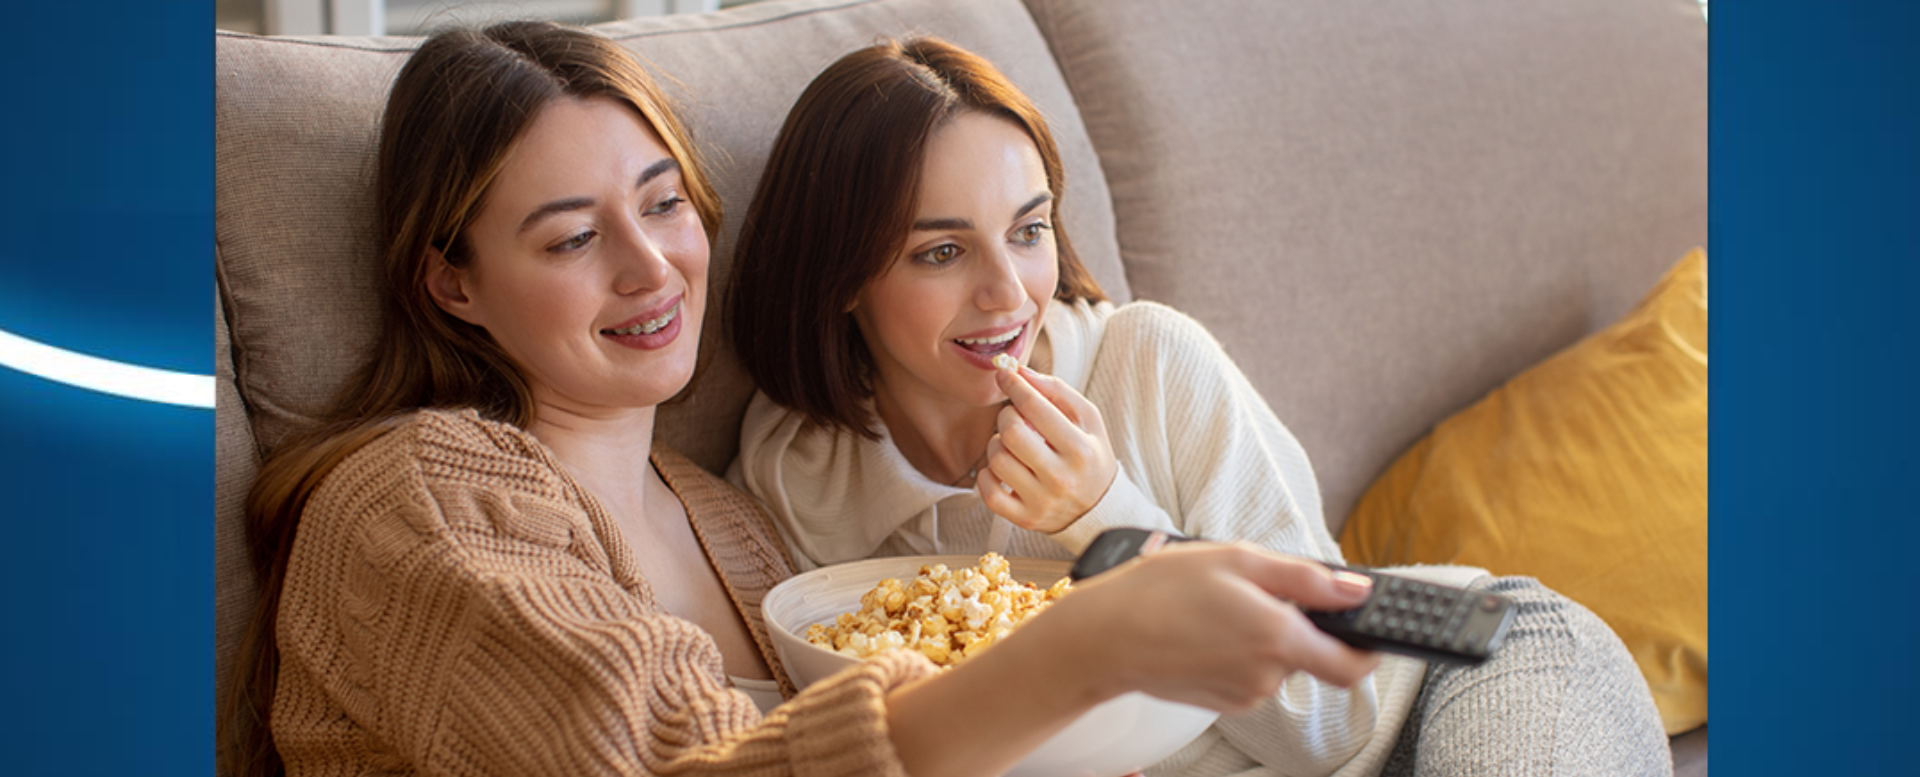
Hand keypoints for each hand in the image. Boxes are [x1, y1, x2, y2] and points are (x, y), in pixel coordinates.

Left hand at [976, 364, 1117, 532]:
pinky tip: (1001, 468)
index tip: (1006, 375)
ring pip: (997, 460)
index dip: (1015, 385)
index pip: (1036, 408)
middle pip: (1011, 433)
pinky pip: (988, 492)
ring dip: (997, 444)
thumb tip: (1019, 372)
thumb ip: (1056, 391)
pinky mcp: (1025, 518)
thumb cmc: (1090, 454)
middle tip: (1014, 416)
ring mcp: (1042, 501)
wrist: (1099, 508)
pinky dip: (987, 475)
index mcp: (1080, 449)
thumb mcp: (1087, 419)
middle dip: (1006, 416)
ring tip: (1012, 445)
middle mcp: (1061, 478)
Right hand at [1029, 543, 1380, 712]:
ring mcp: (1244, 693)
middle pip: (1309, 653)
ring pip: (1276, 661)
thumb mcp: (1237, 560)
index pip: (1353, 665)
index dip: (1368, 646)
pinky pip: (1250, 672)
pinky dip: (1239, 650)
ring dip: (1262, 634)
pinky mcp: (1223, 701)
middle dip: (1294, 623)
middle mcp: (1267, 675)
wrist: (1103, 638)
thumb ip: (1306, 579)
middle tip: (1255, 591)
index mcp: (1278, 638)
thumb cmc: (1160, 590)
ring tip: (1217, 605)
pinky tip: (1205, 628)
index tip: (1367, 625)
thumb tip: (1357, 591)